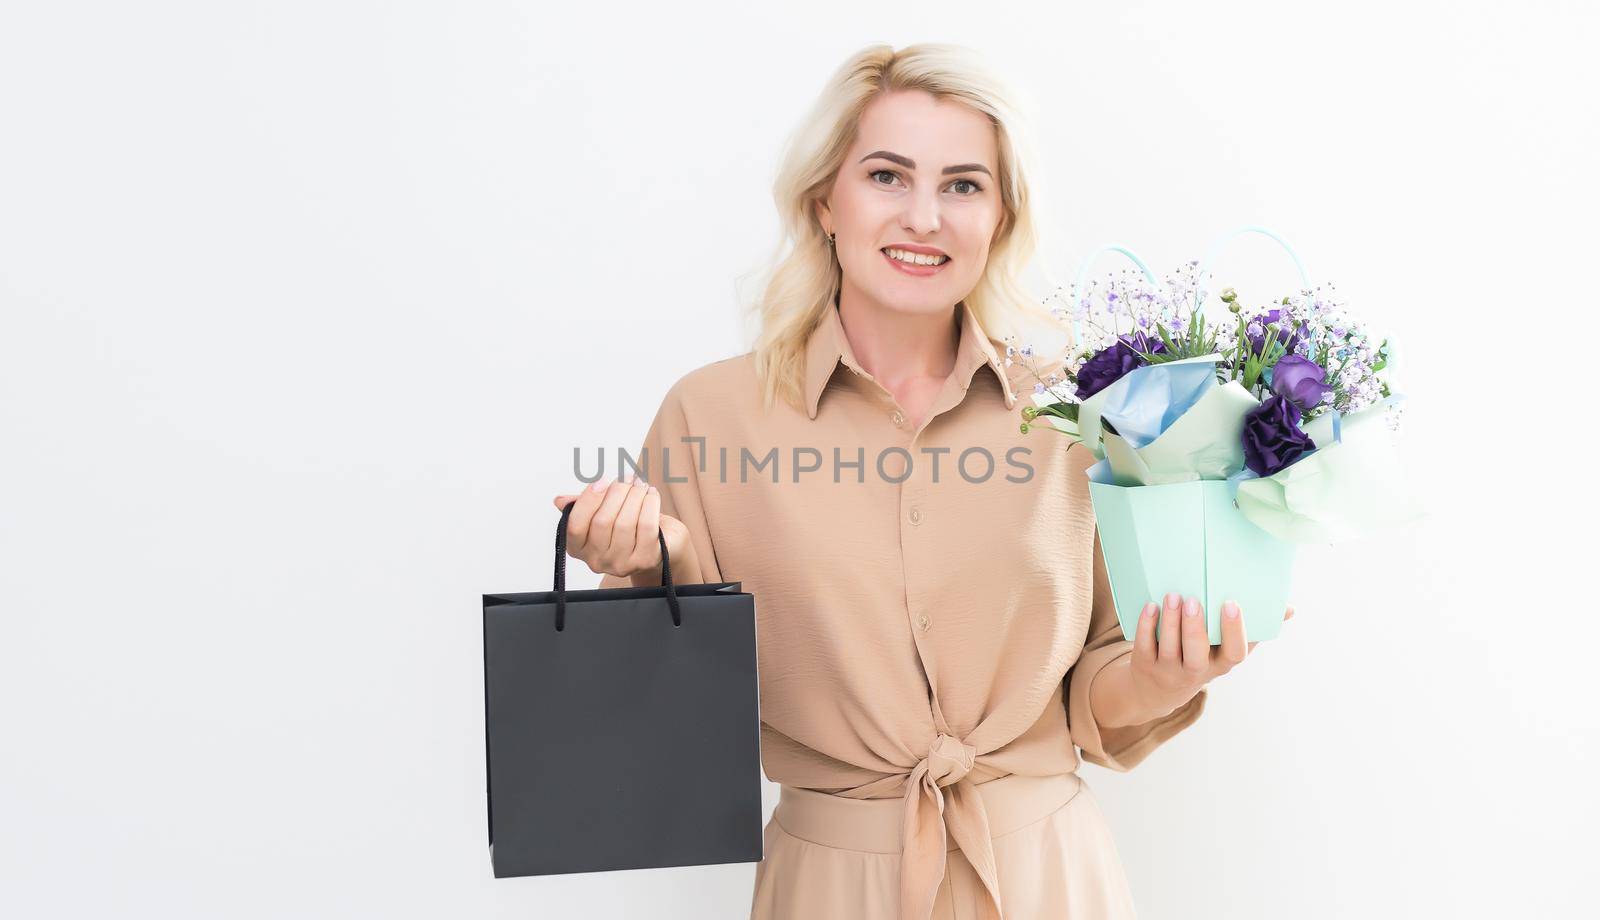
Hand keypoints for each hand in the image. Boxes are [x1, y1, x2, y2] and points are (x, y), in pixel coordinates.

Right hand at [552, 473, 688, 578]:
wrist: (662, 542)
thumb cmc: (627, 524)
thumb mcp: (600, 512)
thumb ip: (580, 506)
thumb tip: (560, 501)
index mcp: (579, 548)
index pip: (574, 525)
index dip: (588, 500)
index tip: (602, 481)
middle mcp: (597, 561)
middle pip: (602, 522)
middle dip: (617, 493)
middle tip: (627, 478)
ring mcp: (621, 564)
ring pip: (625, 523)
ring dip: (634, 496)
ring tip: (640, 484)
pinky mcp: (646, 560)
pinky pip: (646, 526)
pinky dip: (650, 504)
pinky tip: (651, 494)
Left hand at [1127, 594, 1294, 715]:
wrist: (1156, 691)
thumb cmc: (1200, 660)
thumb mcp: (1226, 652)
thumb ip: (1253, 631)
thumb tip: (1288, 608)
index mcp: (1220, 665)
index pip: (1234, 655)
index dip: (1234, 631)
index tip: (1231, 604)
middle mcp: (1196, 671)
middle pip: (1197, 654)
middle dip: (1196, 628)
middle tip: (1194, 600)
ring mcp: (1169, 670)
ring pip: (1170, 647)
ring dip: (1171, 621)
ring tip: (1173, 595)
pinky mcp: (1145, 665)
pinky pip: (1145, 645)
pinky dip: (1147, 625)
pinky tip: (1151, 605)